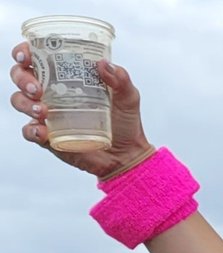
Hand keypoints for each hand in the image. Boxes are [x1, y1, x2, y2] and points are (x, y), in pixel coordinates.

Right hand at [10, 46, 152, 176]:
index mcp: (64, 77)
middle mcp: (51, 93)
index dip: (23, 53)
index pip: (35, 58)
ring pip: (20, 102)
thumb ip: (121, 79)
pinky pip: (30, 132)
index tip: (25, 56)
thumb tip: (103, 64)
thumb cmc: (126, 122)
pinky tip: (42, 132)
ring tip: (43, 110)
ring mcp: (48, 116)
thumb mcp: (128, 97)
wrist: (128, 155)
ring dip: (25, 103)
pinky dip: (32, 131)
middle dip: (22, 78)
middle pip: (21, 77)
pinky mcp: (50, 138)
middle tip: (37, 88)